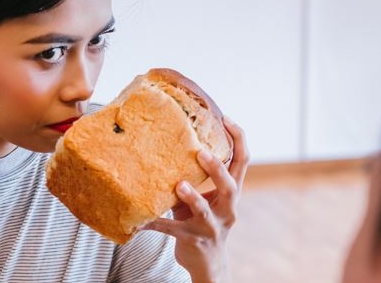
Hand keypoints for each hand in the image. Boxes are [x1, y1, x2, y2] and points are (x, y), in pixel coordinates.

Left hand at [140, 116, 249, 282]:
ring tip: (179, 185)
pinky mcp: (192, 240)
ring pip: (205, 211)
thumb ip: (194, 175)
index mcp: (230, 193)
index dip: (239, 140)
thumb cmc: (201, 220)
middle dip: (217, 170)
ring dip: (193, 197)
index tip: (227, 119)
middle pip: (230, 187)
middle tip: (202, 152)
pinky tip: (138, 222)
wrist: (206, 262)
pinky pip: (171, 231)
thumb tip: (170, 139)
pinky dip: (155, 224)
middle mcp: (226, 210)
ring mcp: (211, 227)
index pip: (242, 163)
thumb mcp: (204, 196)